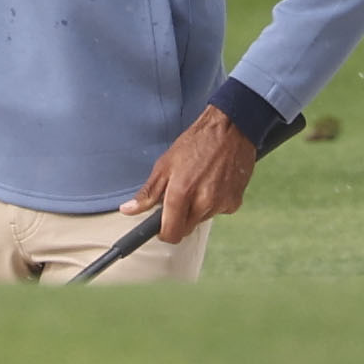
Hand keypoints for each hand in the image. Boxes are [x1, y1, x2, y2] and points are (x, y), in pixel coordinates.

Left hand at [121, 105, 257, 244]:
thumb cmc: (196, 143)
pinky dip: (213, 203)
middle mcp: (203, 203)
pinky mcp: (235, 203)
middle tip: (180, 196)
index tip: (161, 226)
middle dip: (179, 219)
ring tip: (199, 183)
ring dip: (196, 210)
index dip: (163, 232)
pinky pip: (217, 212)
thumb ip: (148, 193)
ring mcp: (221, 204)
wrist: (230, 130)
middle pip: (186, 230)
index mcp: (182, 193)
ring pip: (201, 220)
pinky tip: (213, 183)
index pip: (171, 233)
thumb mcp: (165, 164)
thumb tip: (128, 210)